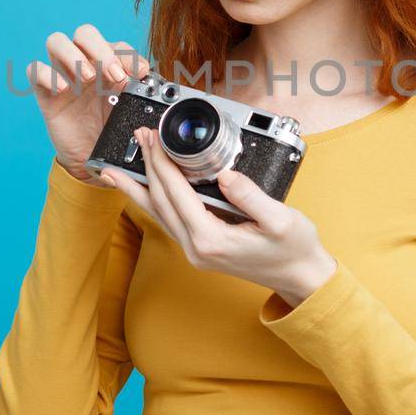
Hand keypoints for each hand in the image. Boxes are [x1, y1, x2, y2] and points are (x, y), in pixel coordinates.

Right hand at [27, 24, 149, 186]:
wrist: (92, 162)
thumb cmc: (113, 132)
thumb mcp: (132, 114)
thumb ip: (145, 98)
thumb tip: (166, 88)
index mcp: (109, 66)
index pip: (116, 44)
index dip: (128, 54)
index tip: (141, 72)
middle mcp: (85, 65)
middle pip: (84, 33)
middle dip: (100, 49)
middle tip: (113, 75)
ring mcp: (63, 76)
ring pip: (56, 41)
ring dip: (73, 55)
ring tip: (87, 79)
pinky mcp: (45, 93)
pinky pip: (34, 70)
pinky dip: (46, 74)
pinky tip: (62, 90)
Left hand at [101, 126, 336, 307]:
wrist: (301, 277)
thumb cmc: (294, 249)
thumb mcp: (281, 219)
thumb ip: (251, 196)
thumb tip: (225, 175)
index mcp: (212, 239)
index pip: (177, 193)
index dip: (162, 162)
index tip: (154, 138)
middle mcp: (196, 248)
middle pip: (160, 201)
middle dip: (147, 166)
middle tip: (139, 137)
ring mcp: (195, 251)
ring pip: (157, 214)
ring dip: (138, 188)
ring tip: (114, 170)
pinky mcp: (200, 248)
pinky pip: (169, 220)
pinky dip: (153, 201)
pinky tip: (145, 191)